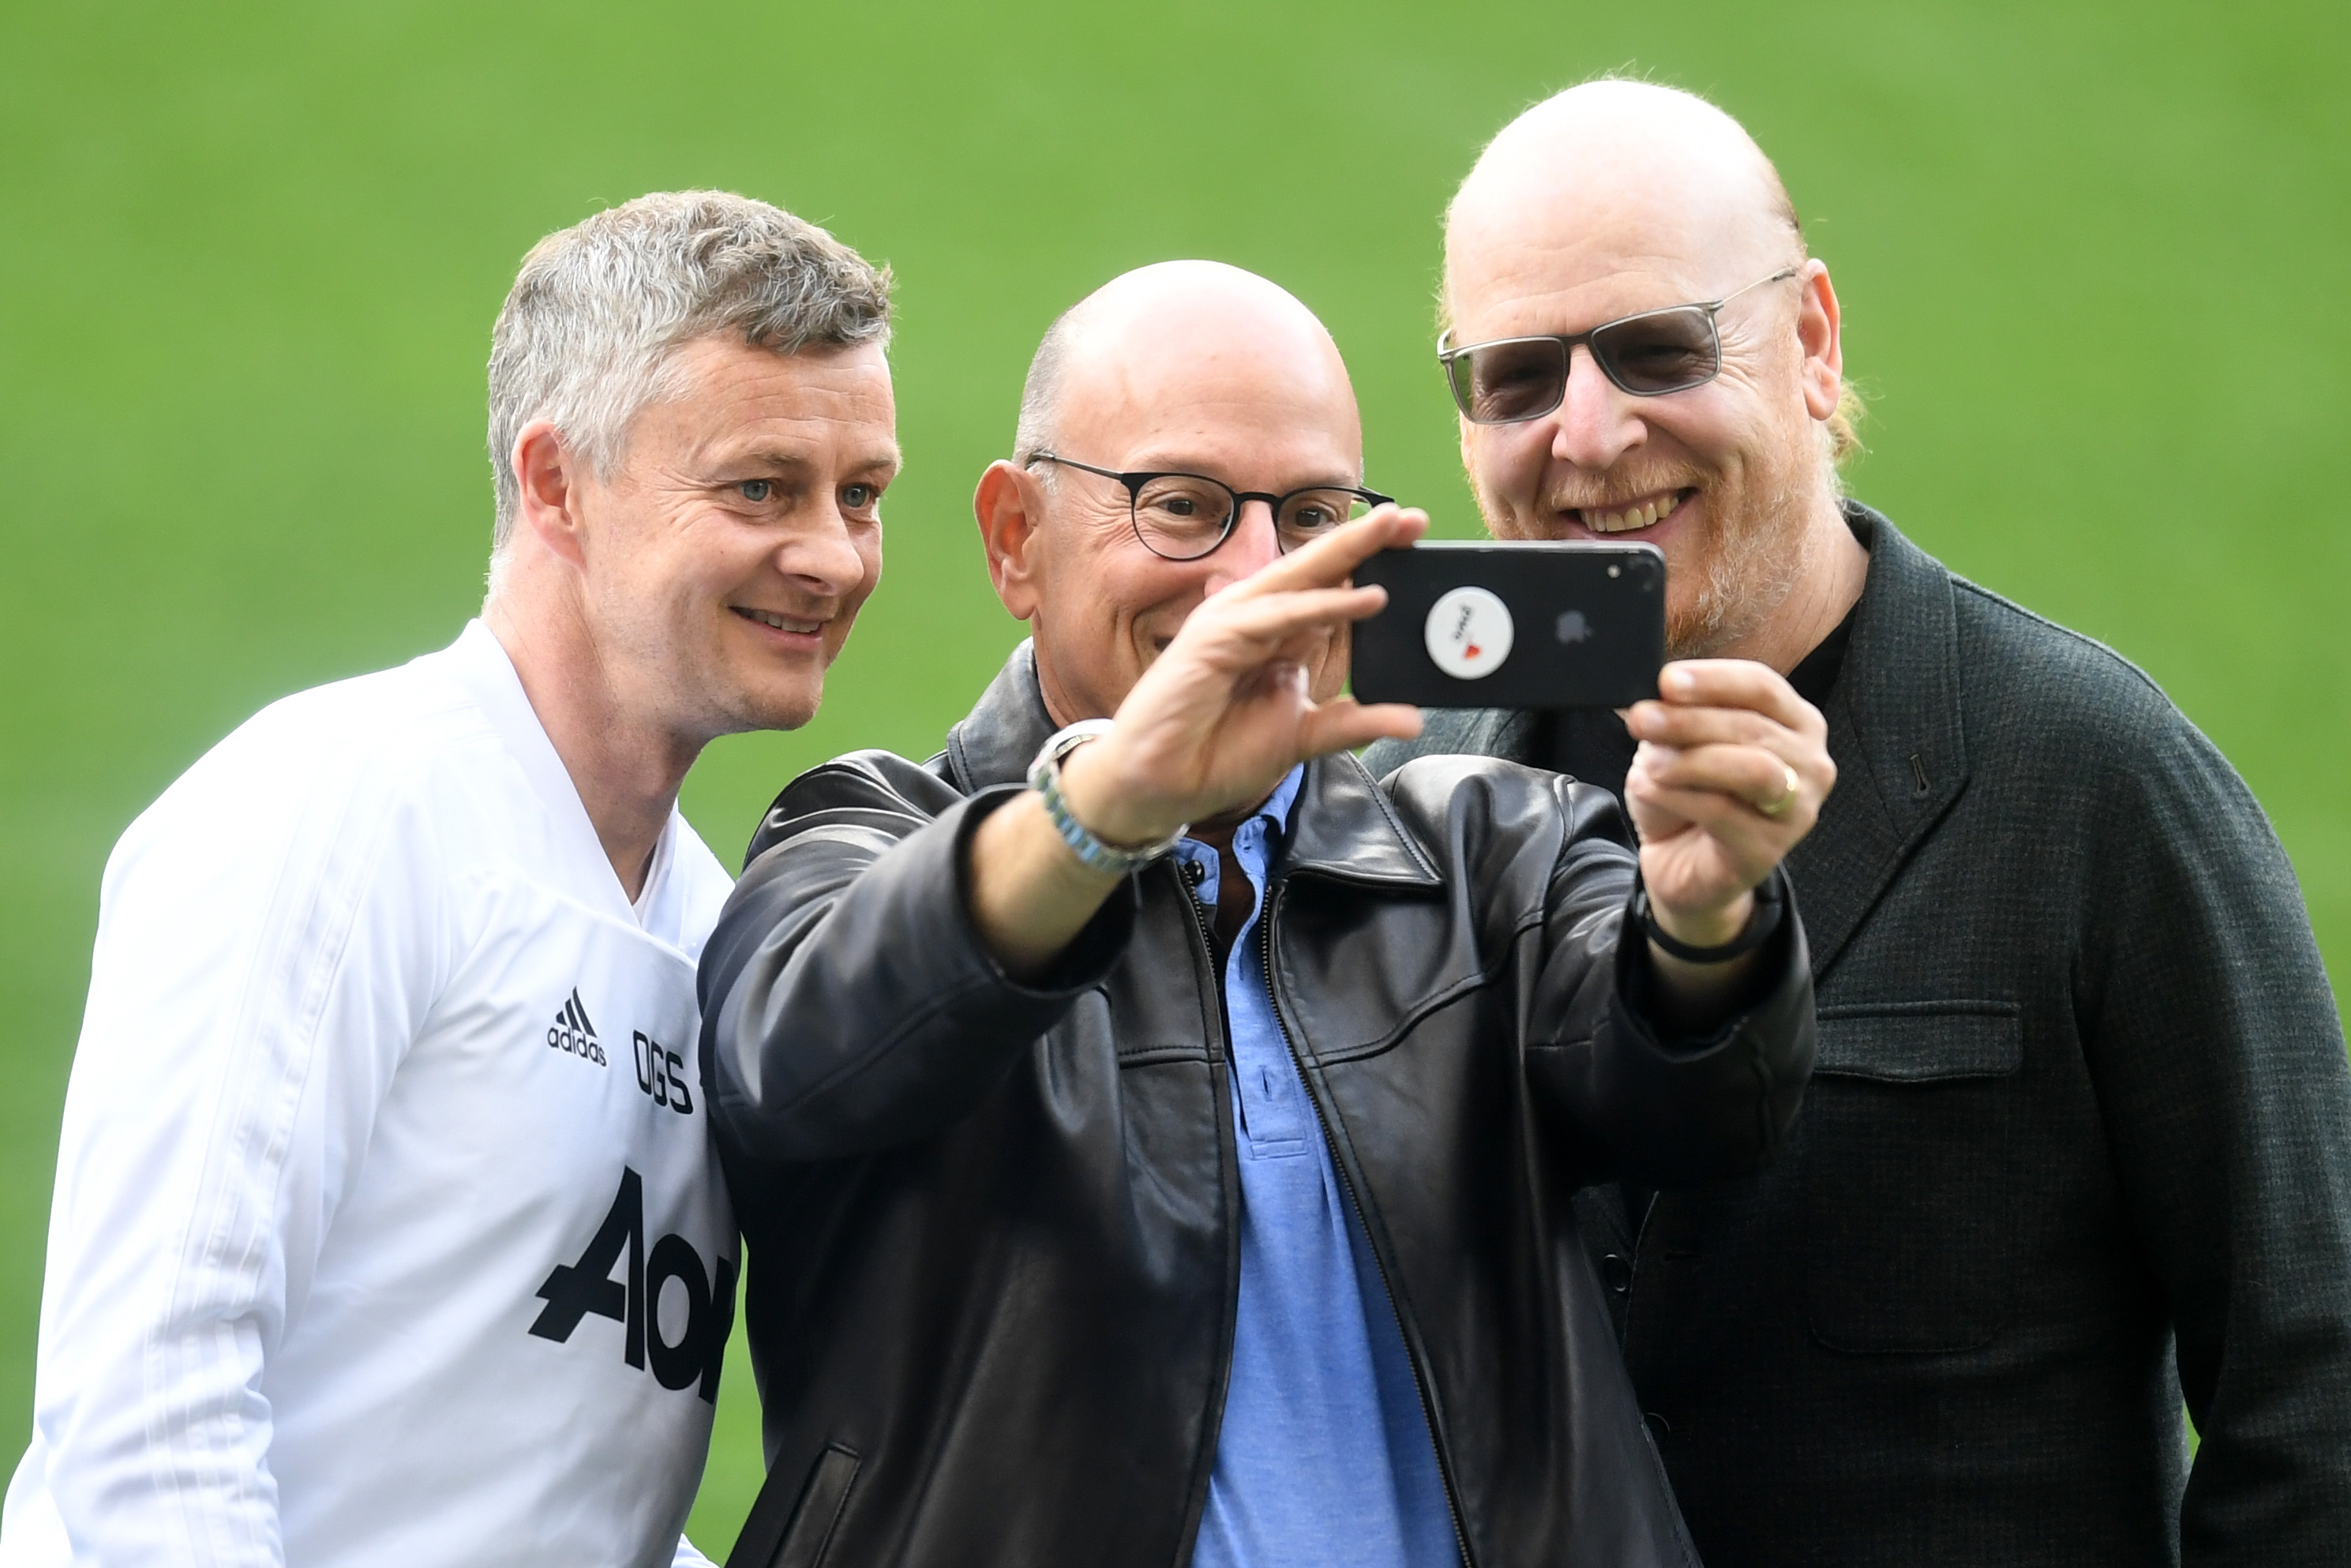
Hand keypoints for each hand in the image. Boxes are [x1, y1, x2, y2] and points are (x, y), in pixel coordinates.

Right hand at [1056, 506, 1428, 843]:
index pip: (1331, 587)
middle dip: (1365, 541)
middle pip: (1318, 569)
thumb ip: (1353, 723)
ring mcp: (1234, 623)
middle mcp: (1258, 618)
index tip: (1417, 541)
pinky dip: (1320, 605)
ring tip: (1393, 534)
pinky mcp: (1214, 638)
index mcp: (1279, 633)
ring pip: (1299, 578)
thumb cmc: (1219, 752)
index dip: (1371, 563)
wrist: (1164, 784)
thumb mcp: (1304, 735)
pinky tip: (1361, 597)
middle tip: (1412, 518)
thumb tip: (1409, 719)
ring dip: (1347, 554)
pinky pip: (1277, 616)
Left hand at [1621, 660, 1832, 949]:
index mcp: (1794, 721)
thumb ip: (1679, 716)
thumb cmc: (1689, 794)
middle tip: (1641, 719)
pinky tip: (1647, 789)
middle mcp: (1809, 762)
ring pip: (1751, 769)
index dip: (1714, 680)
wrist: (1681, 862)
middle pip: (1752, 727)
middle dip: (1689, 720)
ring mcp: (1798, 809)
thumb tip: (1660, 694)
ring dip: (1691, 760)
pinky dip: (1677, 796)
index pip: (1763, 686)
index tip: (1667, 681)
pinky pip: (1723, 813)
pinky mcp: (1769, 849)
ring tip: (1648, 762)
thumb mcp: (1679, 743)